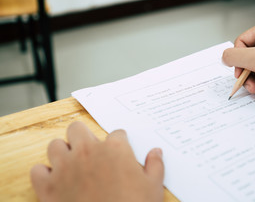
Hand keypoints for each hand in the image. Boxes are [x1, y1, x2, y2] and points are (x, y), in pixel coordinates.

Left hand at [31, 121, 163, 201]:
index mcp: (114, 149)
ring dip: (62, 151)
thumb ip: (155, 165)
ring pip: (55, 145)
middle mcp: (87, 152)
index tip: (120, 152)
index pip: (116, 134)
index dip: (119, 143)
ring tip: (71, 163)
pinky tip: (54, 180)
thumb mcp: (153, 186)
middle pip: (77, 128)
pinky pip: (37, 170)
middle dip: (83, 136)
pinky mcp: (48, 187)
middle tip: (90, 150)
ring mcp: (65, 168)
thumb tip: (156, 152)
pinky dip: (43, 174)